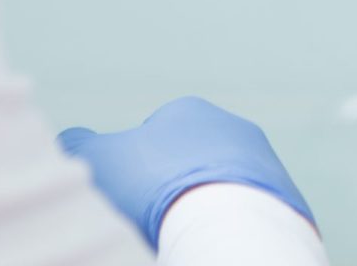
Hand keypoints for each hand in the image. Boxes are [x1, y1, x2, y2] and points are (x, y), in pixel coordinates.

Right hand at [58, 96, 314, 248]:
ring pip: (222, 190)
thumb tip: (70, 142)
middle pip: (190, 163)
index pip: (152, 137)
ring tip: (182, 238)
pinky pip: (248, 217)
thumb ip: (78, 145)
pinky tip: (212, 245)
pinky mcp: (286, 204)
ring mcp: (265, 166)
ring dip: (203, 210)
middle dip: (172, 190)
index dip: (132, 171)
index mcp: (189, 112)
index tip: (125, 200)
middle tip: (150, 223)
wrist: (227, 222)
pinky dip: (229, 230)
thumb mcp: (97, 160)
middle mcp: (233, 130)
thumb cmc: (156, 185)